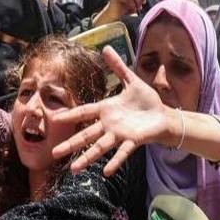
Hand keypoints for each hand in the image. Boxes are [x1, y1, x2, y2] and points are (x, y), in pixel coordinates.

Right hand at [50, 46, 176, 175]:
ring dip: (87, 158)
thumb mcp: (131, 80)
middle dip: (71, 144)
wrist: (164, 115)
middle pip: (86, 135)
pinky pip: (122, 153)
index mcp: (106, 110)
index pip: (84, 112)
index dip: (71, 115)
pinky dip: (115, 161)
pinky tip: (106, 171)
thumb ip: (118, 67)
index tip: (56, 119)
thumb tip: (105, 47)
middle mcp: (109, 125)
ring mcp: (120, 135)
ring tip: (74, 169)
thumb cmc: (147, 100)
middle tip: (55, 153)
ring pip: (100, 147)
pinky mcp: (133, 141)